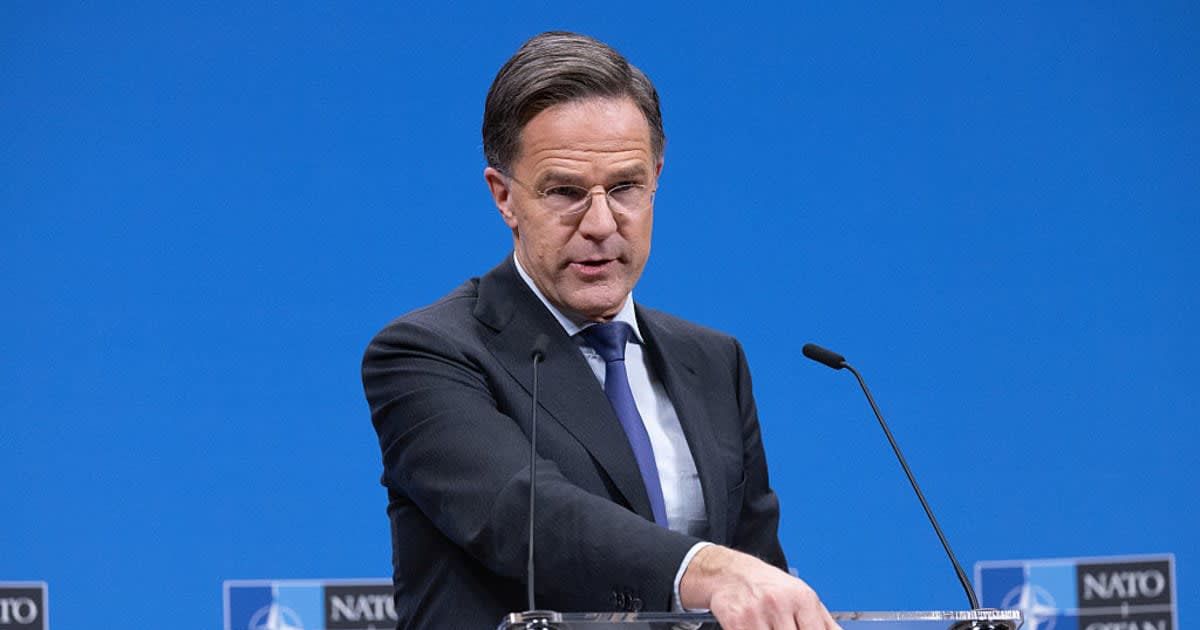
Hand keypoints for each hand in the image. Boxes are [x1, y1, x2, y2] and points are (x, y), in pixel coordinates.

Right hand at [679, 545, 839, 629]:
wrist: (729, 572)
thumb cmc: (767, 584)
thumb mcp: (800, 595)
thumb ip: (824, 621)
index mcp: (801, 597)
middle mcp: (779, 603)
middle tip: (785, 628)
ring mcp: (756, 614)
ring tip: (773, 627)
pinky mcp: (736, 623)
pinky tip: (758, 628)